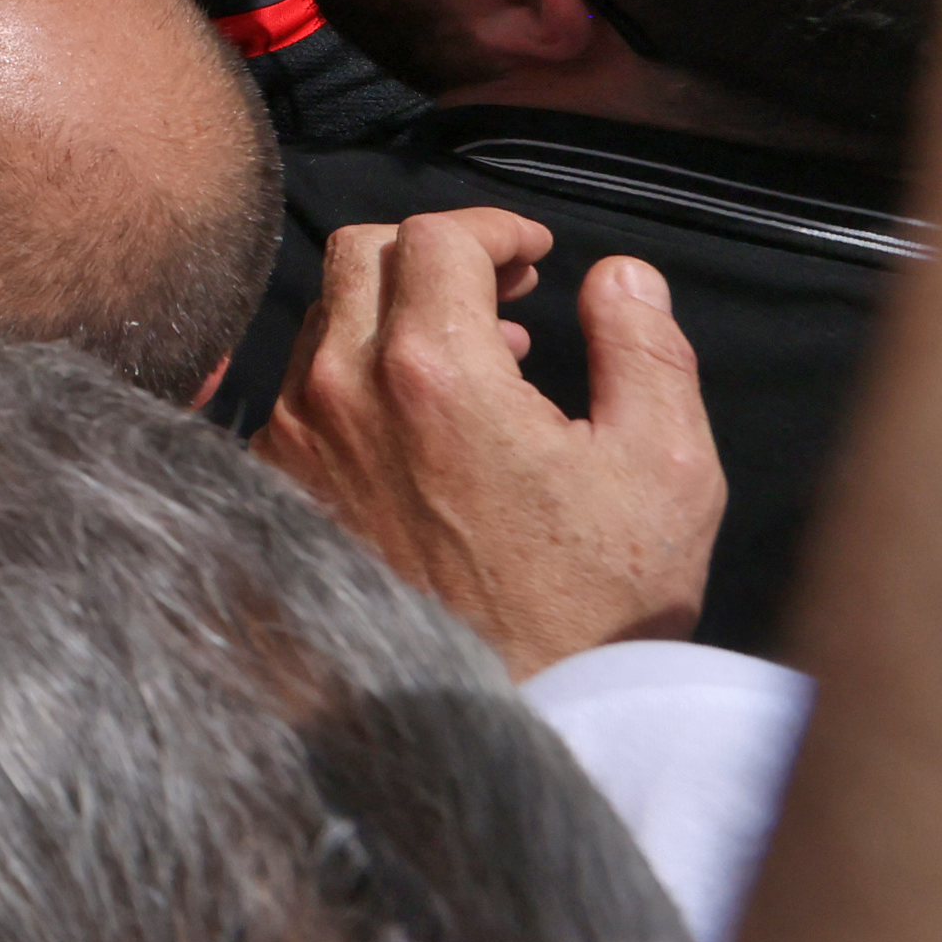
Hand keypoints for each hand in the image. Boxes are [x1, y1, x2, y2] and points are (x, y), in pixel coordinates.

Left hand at [262, 210, 719, 673]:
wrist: (496, 713)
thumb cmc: (591, 606)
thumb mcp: (664, 472)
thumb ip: (645, 353)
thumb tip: (618, 275)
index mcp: (436, 372)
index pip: (437, 237)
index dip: (494, 228)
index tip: (535, 251)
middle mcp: (343, 390)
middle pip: (366, 255)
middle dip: (439, 252)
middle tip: (508, 286)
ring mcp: (298, 438)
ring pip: (328, 318)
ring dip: (398, 310)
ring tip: (483, 350)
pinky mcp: (278, 483)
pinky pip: (303, 389)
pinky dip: (360, 372)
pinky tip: (427, 417)